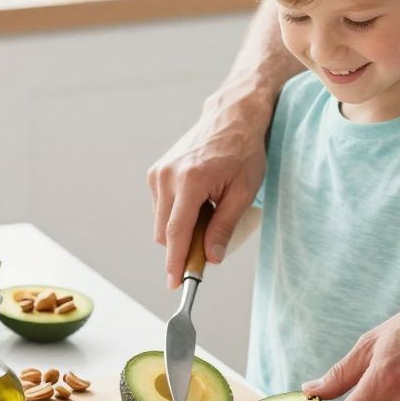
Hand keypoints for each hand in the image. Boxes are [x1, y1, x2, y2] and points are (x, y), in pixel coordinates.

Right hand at [147, 99, 267, 287]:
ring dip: (181, 229)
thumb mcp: (243, 191)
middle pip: (165, 233)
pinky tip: (199, 201)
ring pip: (162, 222)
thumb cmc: (243, 151)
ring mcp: (158, 173)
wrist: (231, 117)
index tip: (175, 283)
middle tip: (208, 248)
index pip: (176, 233)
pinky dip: (177, 215)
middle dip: (182, 247)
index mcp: (190, 180)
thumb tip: (211, 257)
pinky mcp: (156, 172)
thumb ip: (224, 226)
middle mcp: (167, 176)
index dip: (175, 262)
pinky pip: (162, 208)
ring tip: (209, 211)